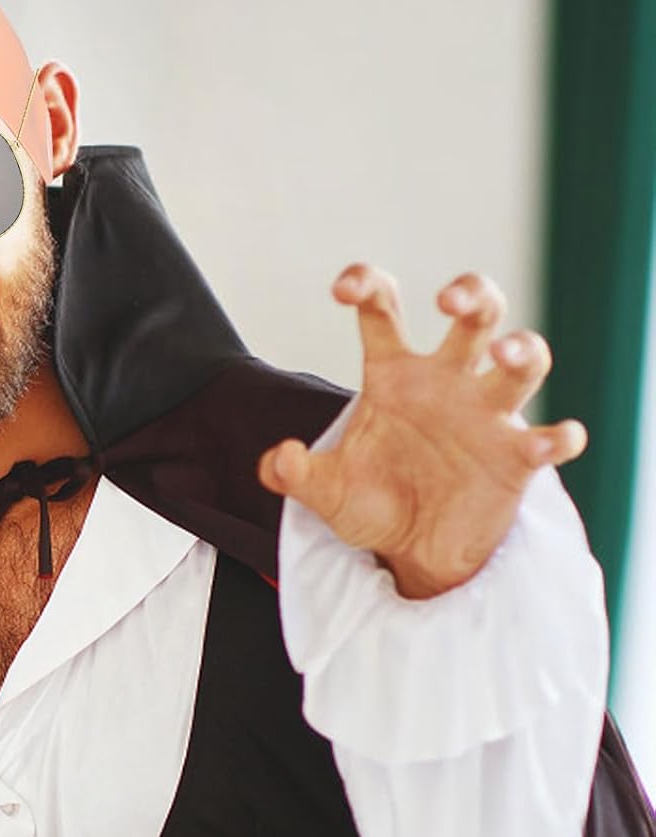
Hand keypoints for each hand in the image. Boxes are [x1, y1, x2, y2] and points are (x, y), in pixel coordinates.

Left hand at [257, 264, 587, 598]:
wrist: (412, 551)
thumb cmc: (372, 504)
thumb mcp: (326, 492)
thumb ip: (294, 476)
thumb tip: (277, 461)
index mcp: (393, 376)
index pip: (383, 312)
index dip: (367, 285)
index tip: (345, 288)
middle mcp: (446, 382)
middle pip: (475, 314)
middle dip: (471, 292)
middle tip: (448, 299)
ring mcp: (487, 415)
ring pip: (524, 360)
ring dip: (523, 350)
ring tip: (503, 355)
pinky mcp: (518, 457)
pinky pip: (550, 439)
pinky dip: (558, 437)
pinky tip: (551, 440)